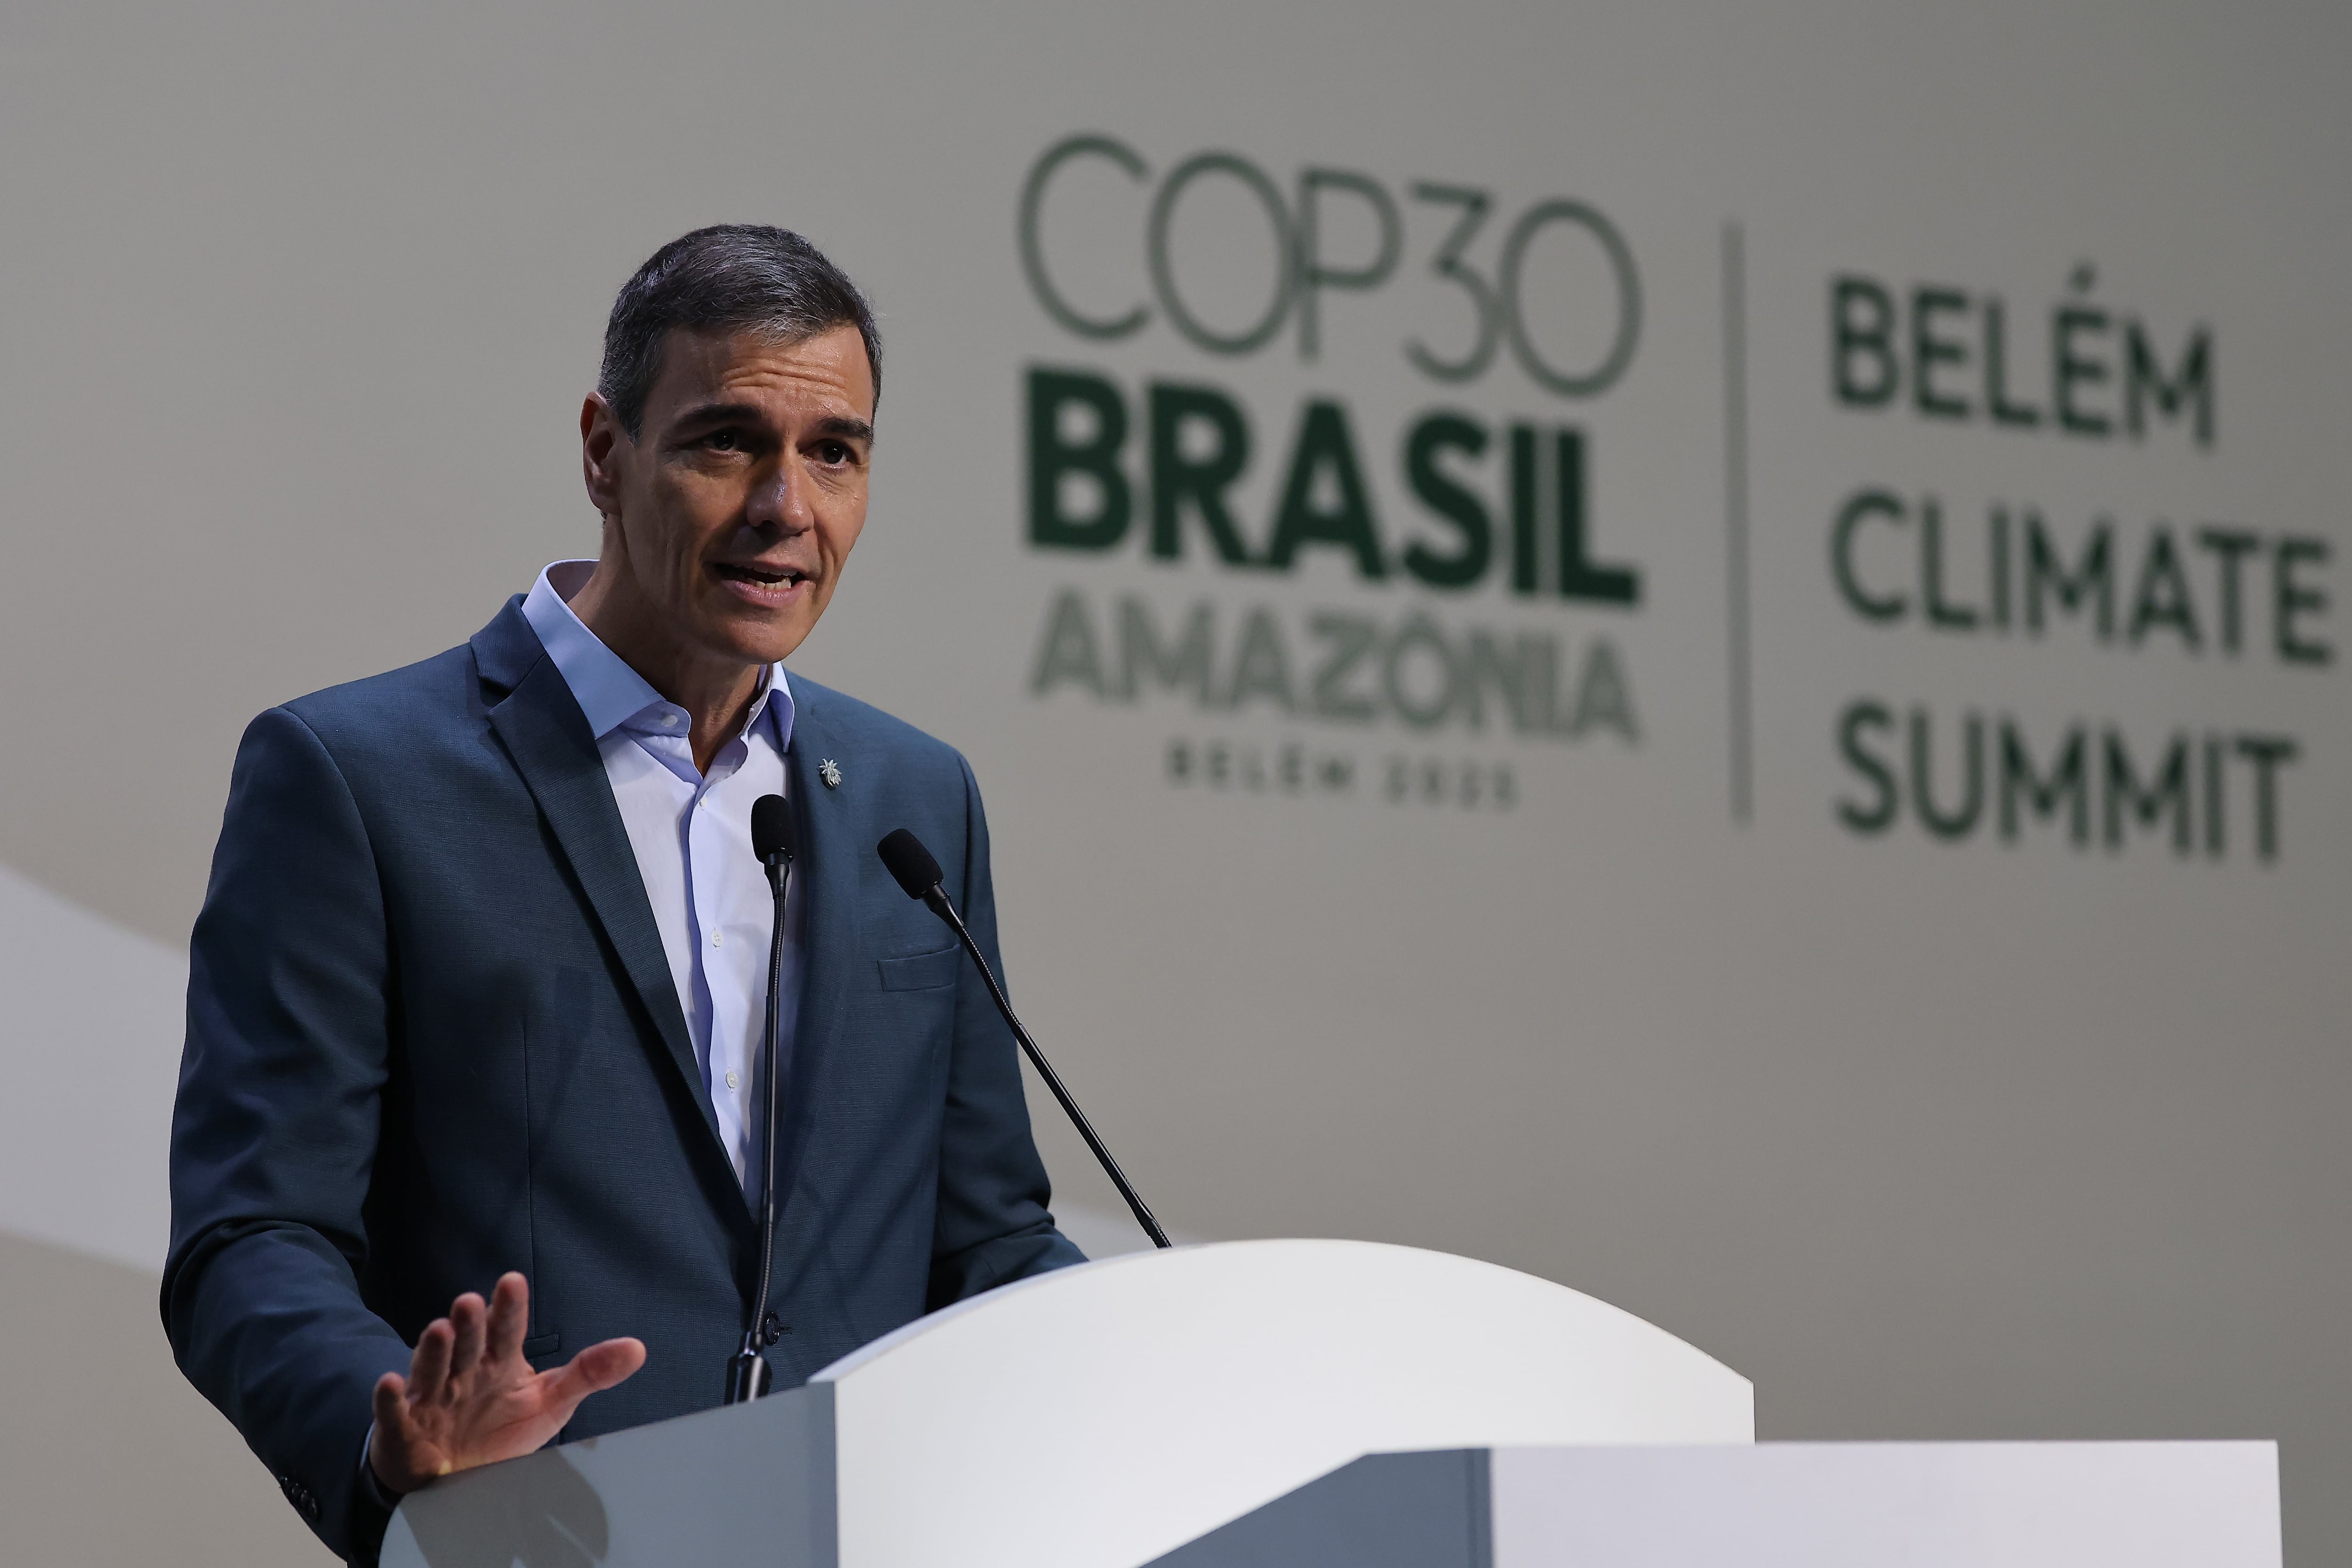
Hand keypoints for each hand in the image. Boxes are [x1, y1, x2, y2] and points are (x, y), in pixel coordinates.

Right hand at [369, 1271, 645, 1492]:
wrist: (454, 1477)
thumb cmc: (502, 1430)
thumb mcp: (550, 1401)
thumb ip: (589, 1373)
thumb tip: (638, 1348)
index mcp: (499, 1363)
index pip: (507, 1330)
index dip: (509, 1308)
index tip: (512, 1281)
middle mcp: (465, 1373)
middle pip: (468, 1344)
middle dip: (470, 1325)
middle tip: (471, 1302)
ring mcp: (432, 1398)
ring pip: (432, 1370)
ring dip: (434, 1351)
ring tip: (439, 1329)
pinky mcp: (404, 1428)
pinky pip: (395, 1411)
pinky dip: (390, 1399)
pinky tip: (390, 1382)